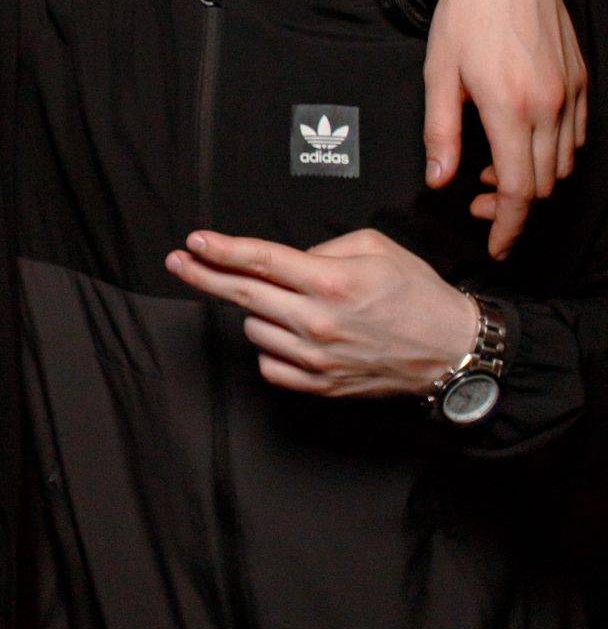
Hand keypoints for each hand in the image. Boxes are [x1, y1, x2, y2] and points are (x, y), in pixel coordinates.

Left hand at [166, 227, 478, 398]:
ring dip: (262, 312)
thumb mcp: (376, 248)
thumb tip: (290, 261)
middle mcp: (318, 321)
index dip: (222, 250)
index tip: (194, 242)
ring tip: (294, 305)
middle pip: (243, 295)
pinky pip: (270, 364)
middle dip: (204, 275)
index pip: (261, 261)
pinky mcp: (319, 386)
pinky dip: (274, 347)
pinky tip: (294, 335)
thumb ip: (325, 248)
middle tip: (178, 262)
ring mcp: (316, 358)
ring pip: (256, 329)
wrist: (450, 350)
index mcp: (331, 281)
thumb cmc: (417, 295)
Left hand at [423, 0, 585, 259]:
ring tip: (496, 169)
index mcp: (511, 109)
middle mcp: (550, 106)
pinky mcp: (580, 80)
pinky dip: (551, 152)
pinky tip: (521, 142)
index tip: (498, 248)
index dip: (509, 227)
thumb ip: (441, 133)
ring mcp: (571, 93)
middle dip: (516, 207)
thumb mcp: (439, 75)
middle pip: (546, 184)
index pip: (521, 191)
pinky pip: (575, 135)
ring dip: (535, 180)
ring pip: (564, 163)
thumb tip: (439, 181)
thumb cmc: (464, 16)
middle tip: (481, 203)